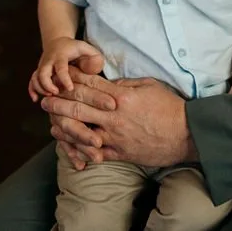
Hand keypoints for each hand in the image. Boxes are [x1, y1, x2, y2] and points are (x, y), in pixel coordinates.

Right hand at [27, 37, 103, 100]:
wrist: (57, 42)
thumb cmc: (74, 48)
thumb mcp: (86, 48)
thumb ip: (94, 57)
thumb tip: (95, 69)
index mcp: (61, 55)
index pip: (61, 67)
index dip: (64, 78)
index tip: (70, 88)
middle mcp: (49, 61)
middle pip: (42, 72)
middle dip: (47, 85)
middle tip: (56, 93)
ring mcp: (42, 66)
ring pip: (35, 78)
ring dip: (40, 88)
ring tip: (50, 96)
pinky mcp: (38, 72)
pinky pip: (31, 81)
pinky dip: (31, 90)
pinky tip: (36, 99)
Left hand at [41, 67, 195, 169]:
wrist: (186, 135)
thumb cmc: (170, 107)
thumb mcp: (149, 86)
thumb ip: (126, 84)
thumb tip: (109, 83)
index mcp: (121, 96)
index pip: (90, 85)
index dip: (72, 81)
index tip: (61, 77)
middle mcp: (114, 116)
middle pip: (78, 107)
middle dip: (58, 103)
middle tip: (45, 100)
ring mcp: (115, 137)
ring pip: (81, 131)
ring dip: (63, 126)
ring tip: (51, 123)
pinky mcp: (119, 154)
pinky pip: (93, 153)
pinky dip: (79, 149)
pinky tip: (68, 145)